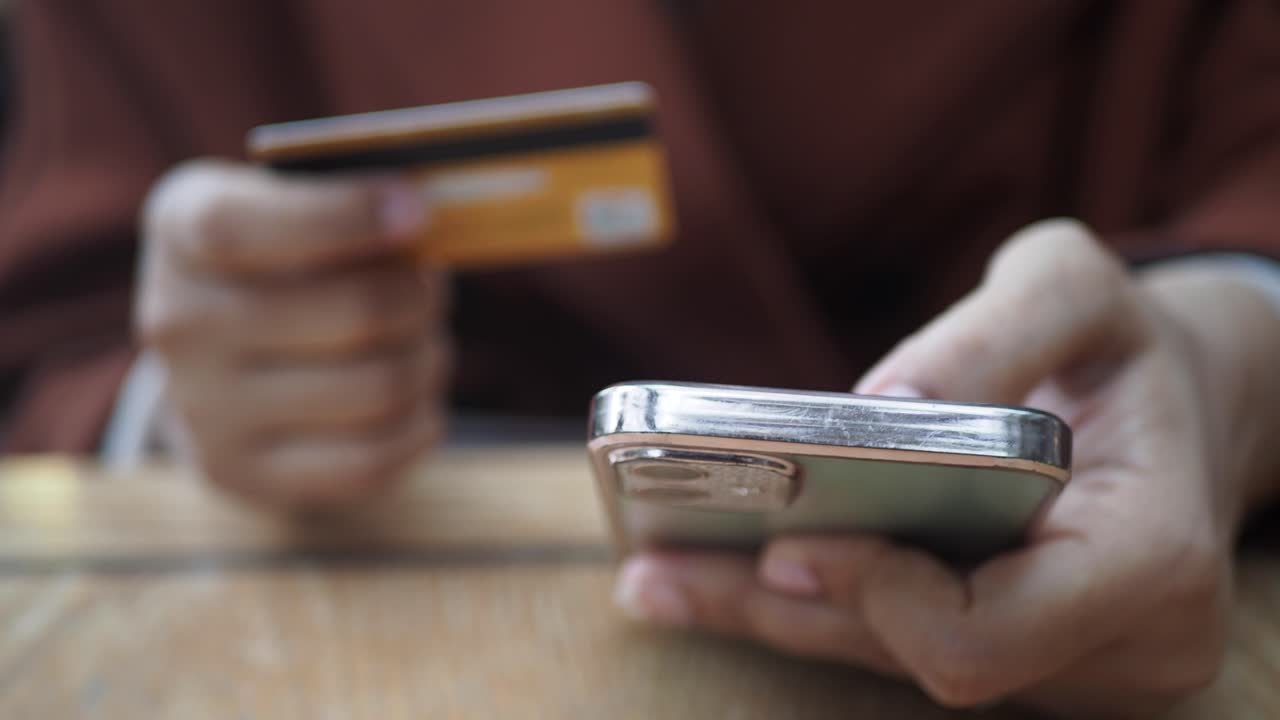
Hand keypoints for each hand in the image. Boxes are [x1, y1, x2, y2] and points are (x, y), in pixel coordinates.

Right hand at [136, 160, 450, 507]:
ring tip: (420, 344)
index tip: (418, 209)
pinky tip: (415, 401)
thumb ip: (352, 198)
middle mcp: (178, 320)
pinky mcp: (239, 472)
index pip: (248, 227)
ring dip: (427, 361)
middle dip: (421, 299)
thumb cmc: (283, 262)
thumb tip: (422, 214)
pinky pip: (370, 460)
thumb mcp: (295, 202)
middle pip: (358, 312)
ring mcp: (202, 407)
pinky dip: (418, 425)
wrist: (216, 364)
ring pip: (380, 387)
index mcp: (182, 226)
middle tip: (429, 291)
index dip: (347, 216)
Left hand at [612, 220, 1279, 716]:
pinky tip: (722, 576)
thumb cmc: (1122, 344)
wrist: (1175, 407)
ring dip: (772, 617)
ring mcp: (1070, 671)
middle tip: (656, 567)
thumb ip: (994, 331)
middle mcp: (1118, 646)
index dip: (880, 598)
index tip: (786, 542)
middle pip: (918, 656)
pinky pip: (898, 646)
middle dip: (786, 609)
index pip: (992, 630)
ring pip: (892, 659)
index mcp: (1150, 560)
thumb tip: (877, 406)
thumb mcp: (1074, 286)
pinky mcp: (1024, 664)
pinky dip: (813, 608)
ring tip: (656, 574)